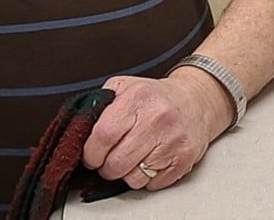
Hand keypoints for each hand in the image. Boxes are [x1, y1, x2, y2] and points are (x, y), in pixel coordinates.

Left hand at [83, 72, 224, 190]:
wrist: (195, 101)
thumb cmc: (155, 98)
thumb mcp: (125, 87)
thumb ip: (100, 105)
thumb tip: (78, 130)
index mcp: (138, 98)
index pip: (103, 136)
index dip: (91, 152)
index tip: (91, 156)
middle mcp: (157, 118)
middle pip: (116, 163)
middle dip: (106, 167)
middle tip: (109, 160)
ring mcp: (173, 141)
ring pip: (133, 178)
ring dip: (127, 174)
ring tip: (132, 158)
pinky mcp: (183, 159)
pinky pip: (152, 185)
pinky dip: (146, 178)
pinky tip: (149, 160)